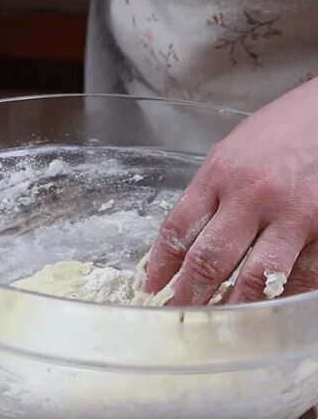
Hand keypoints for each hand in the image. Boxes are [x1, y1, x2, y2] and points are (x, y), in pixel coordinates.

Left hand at [144, 78, 317, 304]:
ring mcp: (294, 214)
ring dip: (232, 307)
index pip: (177, 229)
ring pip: (254, 278)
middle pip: (209, 258)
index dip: (159, 266)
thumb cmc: (281, 132)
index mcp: (220, 173)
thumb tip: (182, 243)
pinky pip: (302, 278)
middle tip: (178, 315)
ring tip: (217, 322)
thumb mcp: (230, 153)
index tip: (151, 287)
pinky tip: (266, 309)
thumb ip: (207, 195)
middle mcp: (253, 195)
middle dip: (188, 294)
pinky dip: (281, 298)